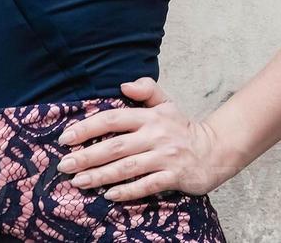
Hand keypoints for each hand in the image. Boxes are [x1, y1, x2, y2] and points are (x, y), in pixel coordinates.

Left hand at [54, 77, 228, 201]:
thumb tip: (123, 85)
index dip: (86, 128)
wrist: (216, 149)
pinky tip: (108, 195)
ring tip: (78, 181)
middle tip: (64, 165)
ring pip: (126, 168)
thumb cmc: (182, 128)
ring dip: (100, 176)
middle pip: (114, 146)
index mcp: (149, 117)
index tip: (65, 138)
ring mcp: (165, 157)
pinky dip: (127, 191)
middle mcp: (155, 136)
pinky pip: (147, 185)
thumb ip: (146, 90)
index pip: (111, 119)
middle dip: (86, 156)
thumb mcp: (166, 103)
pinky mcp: (175, 177)